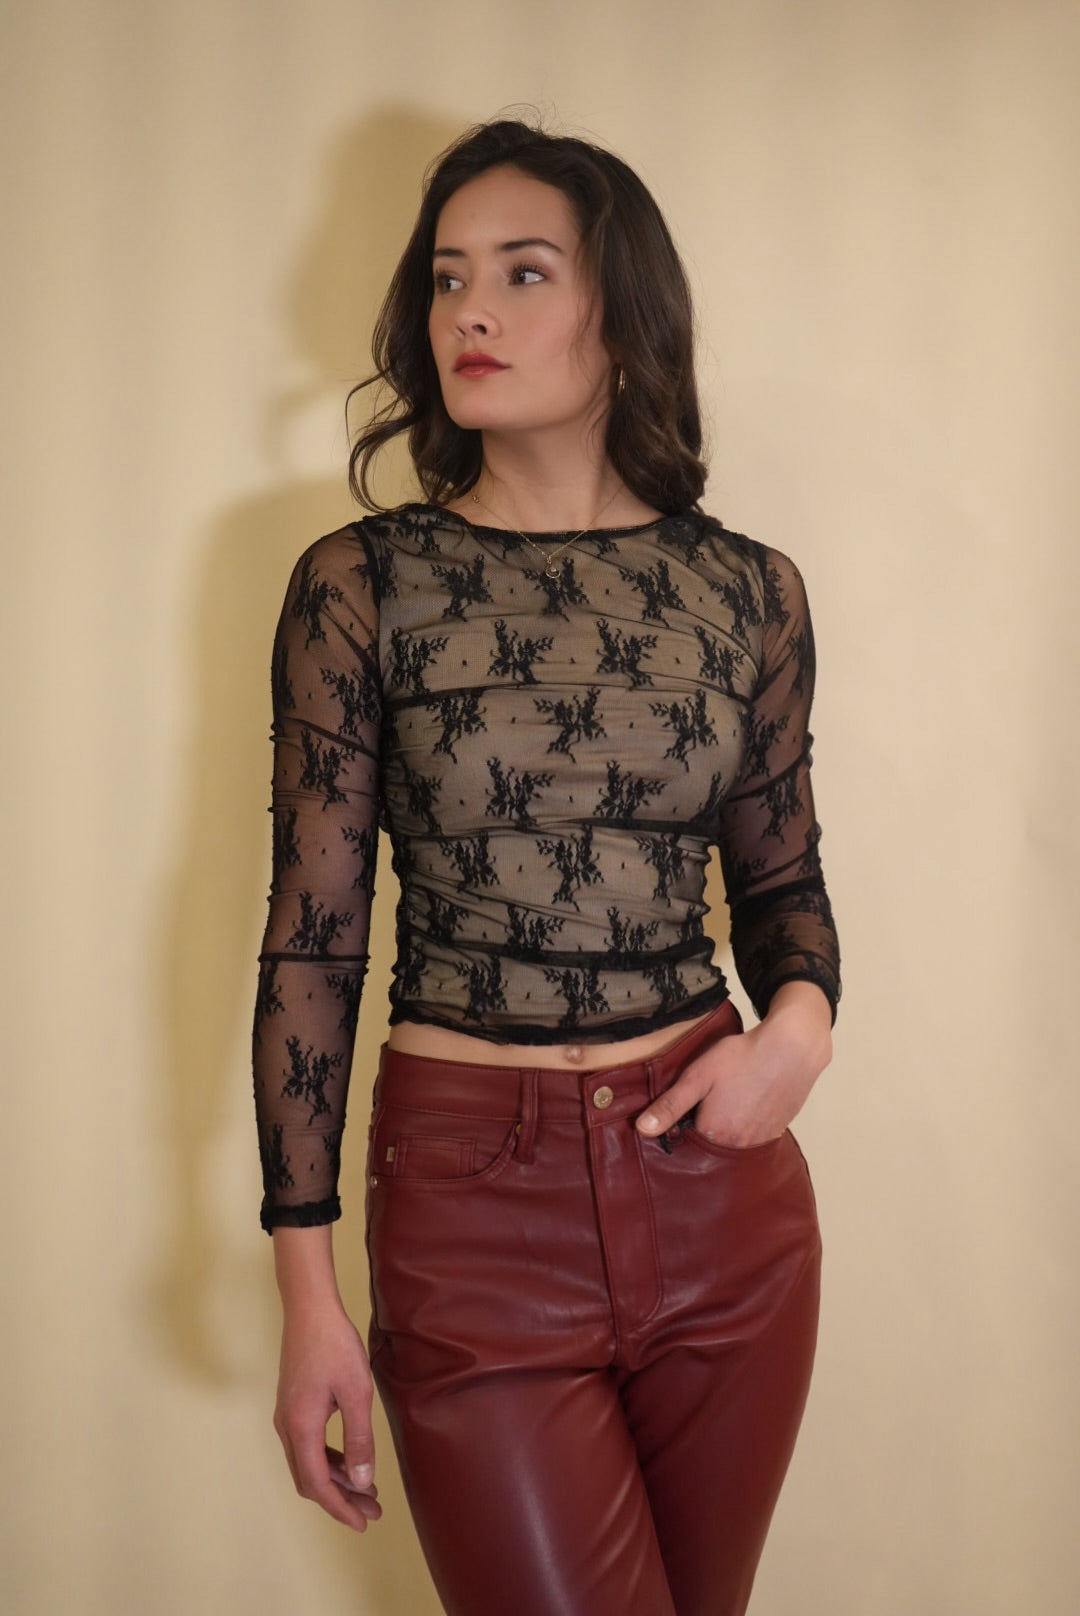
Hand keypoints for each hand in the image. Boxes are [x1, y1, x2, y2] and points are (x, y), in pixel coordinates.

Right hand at [274, 1304, 381, 1531]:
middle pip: (310, 1479)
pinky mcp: (292, 1406)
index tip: (363, 1523)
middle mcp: (287, 1428)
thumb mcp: (356, 1393)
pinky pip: (307, 1446)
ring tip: (367, 1488)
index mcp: (301, 1428)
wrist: (309, 1310)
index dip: (340, 1509)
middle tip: (372, 1510)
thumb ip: (359, 1439)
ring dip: (336, 1480)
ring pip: (308, 1464)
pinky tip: (350, 1459)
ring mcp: (287, 1417)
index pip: (318, 1485)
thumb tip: (363, 1482)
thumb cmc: (334, 1346)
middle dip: (340, 1499)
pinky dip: (328, 1460)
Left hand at [636, 982, 832, 1148]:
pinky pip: (754, 1137)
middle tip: (710, 1098)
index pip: (687, 1140)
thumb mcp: (698, 1076)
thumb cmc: (741, 1057)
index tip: (686, 1105)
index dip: (682, 1123)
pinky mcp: (777, 1131)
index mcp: (714, 1134)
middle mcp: (738, 1146)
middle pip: (711, 1144)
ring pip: (733, 1141)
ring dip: (727, 1127)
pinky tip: (747, 1102)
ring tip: (728, 1099)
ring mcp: (760, 1141)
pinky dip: (747, 1125)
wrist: (792, 1048)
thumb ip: (669, 1105)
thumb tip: (641, 1130)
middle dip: (704, 1127)